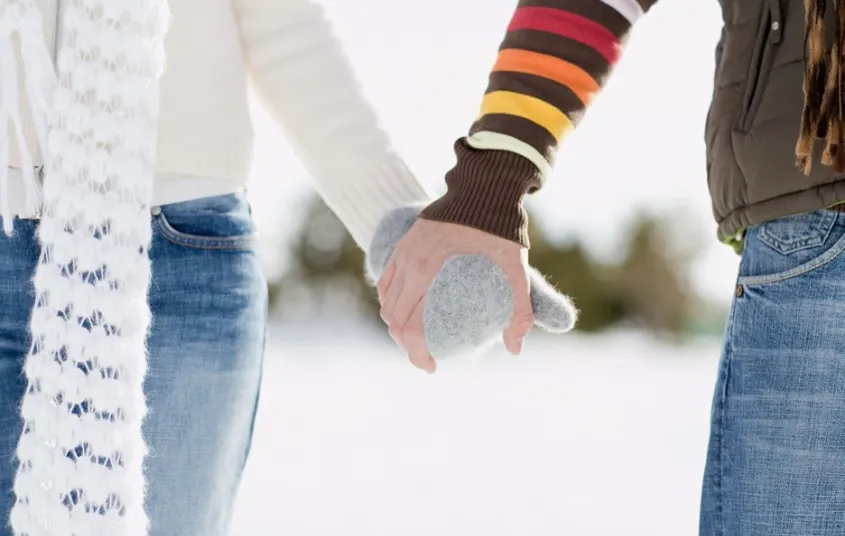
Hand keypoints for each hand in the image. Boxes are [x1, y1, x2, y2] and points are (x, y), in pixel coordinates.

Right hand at [376, 218, 533, 373]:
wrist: (485, 186)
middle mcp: (408, 264)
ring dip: (397, 325)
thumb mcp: (517, 271)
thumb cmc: (502, 228)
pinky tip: (409, 309)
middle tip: (427, 355)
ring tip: (419, 336)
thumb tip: (514, 349)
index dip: (416, 354)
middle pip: (393, 319)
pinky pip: (387, 280)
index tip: (432, 367)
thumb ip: (520, 311)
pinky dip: (391, 301)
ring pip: (386, 302)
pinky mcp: (403, 243)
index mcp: (428, 273)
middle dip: (405, 345)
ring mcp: (402, 252)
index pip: (409, 327)